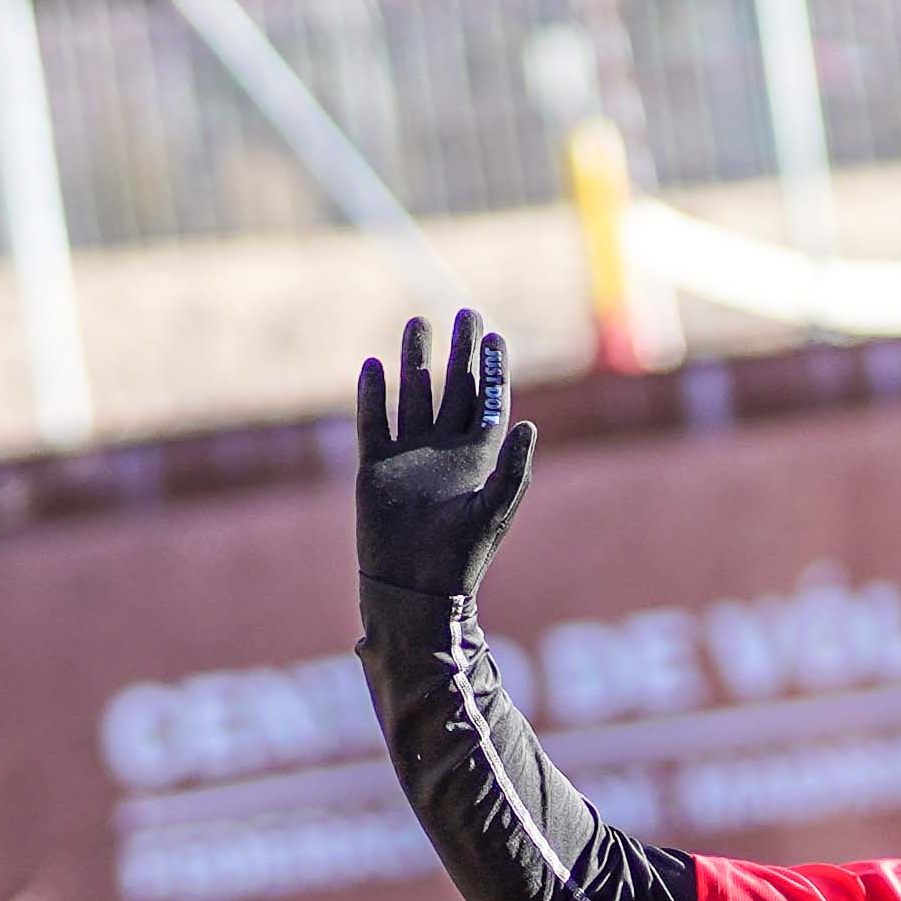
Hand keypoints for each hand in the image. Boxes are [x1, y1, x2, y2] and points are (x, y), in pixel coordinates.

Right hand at [356, 309, 536, 624]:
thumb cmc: (460, 557)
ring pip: (413, 396)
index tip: (494, 336)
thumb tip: (528, 424)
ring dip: (416, 361)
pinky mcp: (375, 467)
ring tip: (418, 323)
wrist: (413, 588)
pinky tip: (373, 367)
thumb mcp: (493, 511)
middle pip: (454, 388)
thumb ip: (512, 470)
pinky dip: (372, 396)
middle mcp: (444, 450)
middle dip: (460, 352)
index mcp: (478, 459)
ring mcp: (409, 456)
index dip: (491, 369)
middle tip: (466, 312)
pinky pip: (374, 422)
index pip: (487, 401)